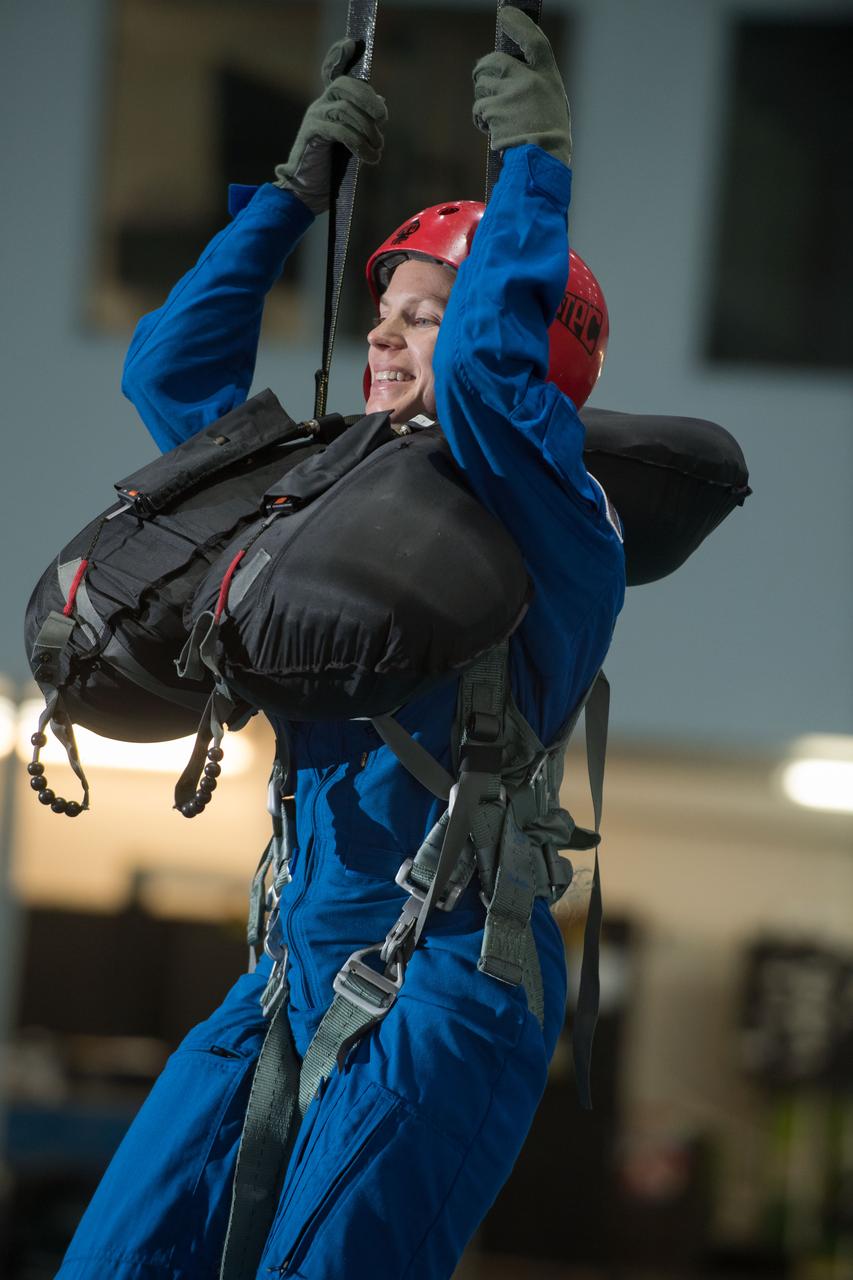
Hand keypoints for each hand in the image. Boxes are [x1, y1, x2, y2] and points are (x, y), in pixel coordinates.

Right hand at [274, 37, 387, 214]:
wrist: (307, 192)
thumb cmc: (330, 169)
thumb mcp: (352, 142)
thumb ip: (363, 121)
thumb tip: (382, 103)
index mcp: (329, 103)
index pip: (333, 72)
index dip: (339, 56)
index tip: (351, 43)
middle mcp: (320, 105)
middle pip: (346, 86)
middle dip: (368, 99)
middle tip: (382, 118)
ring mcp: (314, 117)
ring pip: (347, 110)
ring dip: (368, 131)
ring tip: (376, 151)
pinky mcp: (312, 133)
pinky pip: (341, 130)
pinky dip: (359, 144)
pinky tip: (369, 158)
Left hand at [472, 6, 571, 167]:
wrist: (542, 163)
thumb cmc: (550, 142)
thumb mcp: (552, 107)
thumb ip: (534, 89)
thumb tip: (512, 82)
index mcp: (548, 78)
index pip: (535, 41)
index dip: (519, 25)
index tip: (506, 15)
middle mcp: (528, 80)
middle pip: (494, 62)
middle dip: (483, 71)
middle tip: (482, 82)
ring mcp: (510, 95)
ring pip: (483, 87)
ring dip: (483, 101)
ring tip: (494, 119)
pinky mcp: (494, 111)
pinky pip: (479, 110)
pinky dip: (481, 120)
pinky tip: (492, 131)